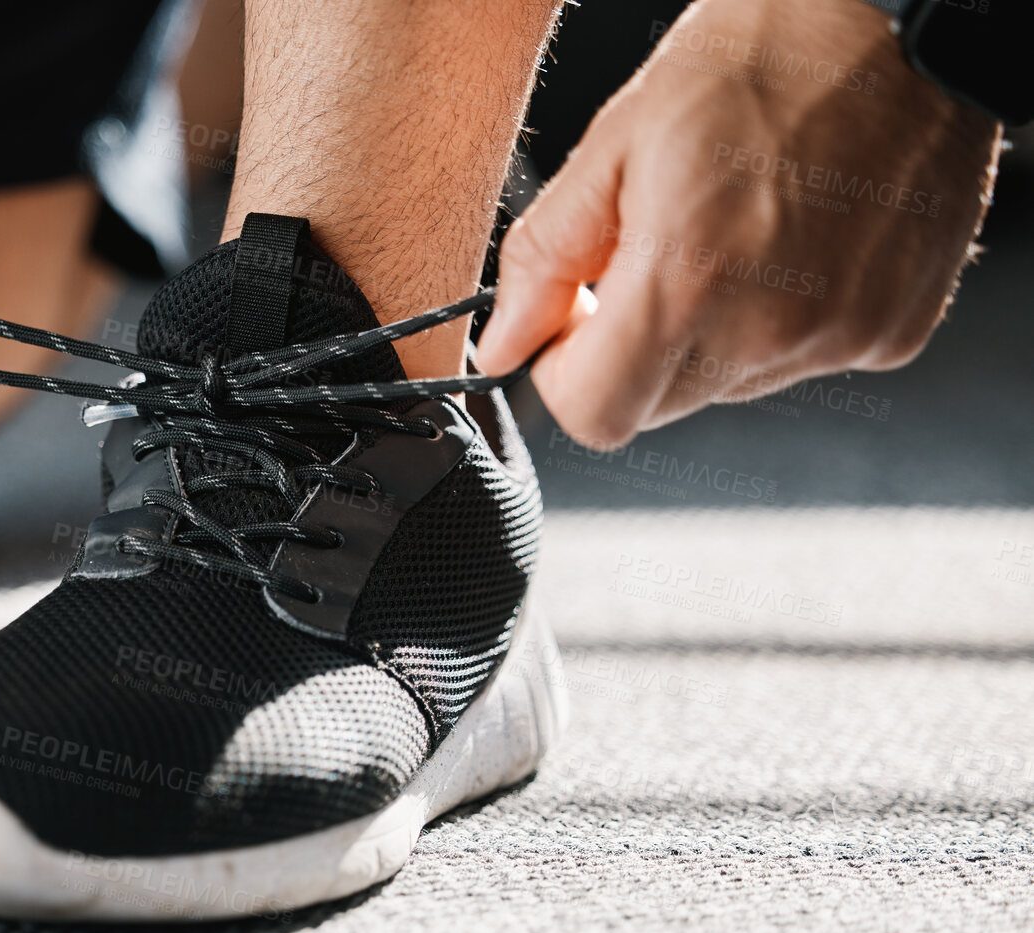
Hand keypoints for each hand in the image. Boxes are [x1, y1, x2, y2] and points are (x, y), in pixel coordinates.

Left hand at [474, 0, 999, 448]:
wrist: (910, 18)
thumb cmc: (768, 54)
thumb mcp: (617, 141)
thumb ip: (546, 258)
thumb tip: (501, 345)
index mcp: (688, 281)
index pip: (595, 414)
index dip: (565, 373)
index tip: (574, 320)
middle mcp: (770, 328)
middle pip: (656, 405)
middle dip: (632, 349)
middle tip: (654, 253)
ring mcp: (839, 337)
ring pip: (726, 385)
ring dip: (709, 332)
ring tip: (737, 230)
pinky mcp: (891, 332)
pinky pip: (800, 360)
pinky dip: (780, 319)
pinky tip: (796, 239)